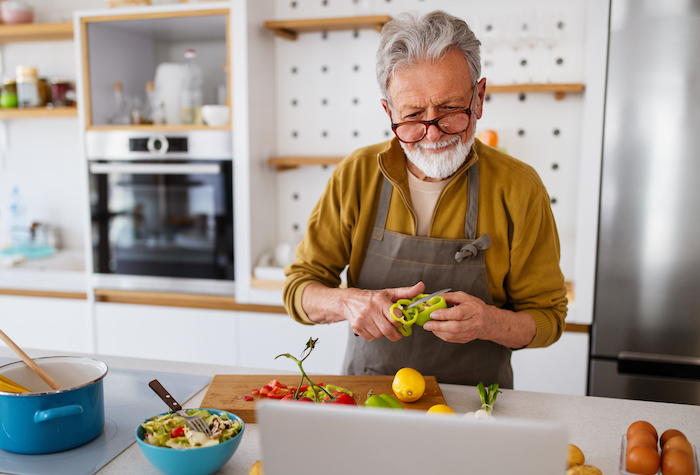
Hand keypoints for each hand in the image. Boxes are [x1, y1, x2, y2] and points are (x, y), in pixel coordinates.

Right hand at [302, 282, 425, 341]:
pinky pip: (371, 338)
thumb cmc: (372, 297)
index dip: (401, 321)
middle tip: (396, 332)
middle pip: (388, 330)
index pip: (396, 317)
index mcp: (381, 300)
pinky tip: (372, 327)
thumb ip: (407, 292)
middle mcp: (370, 309)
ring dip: (383, 333)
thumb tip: (422, 287)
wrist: (348, 300)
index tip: (401, 321)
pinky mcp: (357, 327)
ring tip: (381, 325)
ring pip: (380, 335)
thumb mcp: (389, 293)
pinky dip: (374, 335)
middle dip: (395, 333)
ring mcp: (363, 319)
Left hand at [423, 292, 535, 347]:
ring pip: (452, 335)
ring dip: (438, 332)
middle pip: (455, 327)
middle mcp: (474, 323)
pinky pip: (452, 339)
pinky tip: (436, 330)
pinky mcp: (466, 339)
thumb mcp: (463, 297)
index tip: (433, 313)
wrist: (488, 321)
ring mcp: (470, 333)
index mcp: (474, 309)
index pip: (459, 313)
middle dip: (438, 326)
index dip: (444, 314)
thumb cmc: (474, 307)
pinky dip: (441, 335)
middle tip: (427, 324)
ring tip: (429, 326)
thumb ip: (448, 297)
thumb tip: (433, 298)